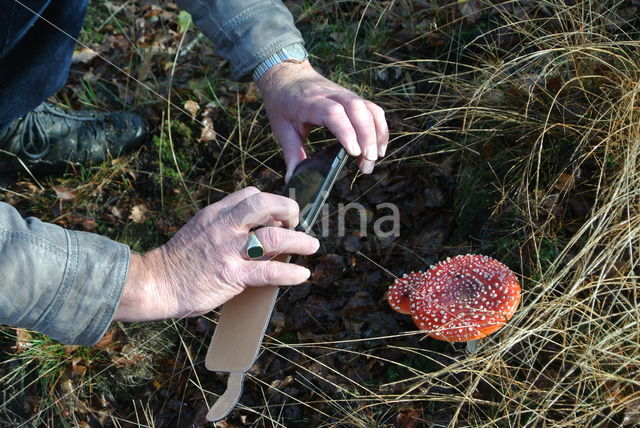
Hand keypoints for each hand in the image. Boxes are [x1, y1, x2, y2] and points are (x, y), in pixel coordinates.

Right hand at [114, 187, 318, 320]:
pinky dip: (290, 272)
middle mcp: (224, 226)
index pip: (250, 194)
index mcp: (216, 214)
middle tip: (297, 223)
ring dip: (299, 240)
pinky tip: (302, 275)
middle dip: (289, 210)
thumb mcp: (200, 229)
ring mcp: (228, 250)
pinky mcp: (232, 275)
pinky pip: (268, 271)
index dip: (272, 202)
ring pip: (273, 236)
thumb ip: (226, 225)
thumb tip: (260, 228)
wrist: (156, 283)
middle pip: (264, 204)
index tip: (281, 216)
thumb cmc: (179, 260)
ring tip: (311, 246)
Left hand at [258, 60, 388, 180]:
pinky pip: (373, 111)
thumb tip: (294, 178)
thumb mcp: (281, 127)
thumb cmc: (283, 103)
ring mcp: (345, 95)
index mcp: (309, 102)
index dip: (346, 132)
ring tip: (373, 159)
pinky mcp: (354, 98)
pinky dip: (380, 129)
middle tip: (368, 161)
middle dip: (367, 136)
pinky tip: (379, 149)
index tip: (353, 152)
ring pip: (369, 109)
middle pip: (357, 109)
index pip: (333, 113)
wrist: (288, 75)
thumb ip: (291, 152)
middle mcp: (331, 95)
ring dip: (377, 134)